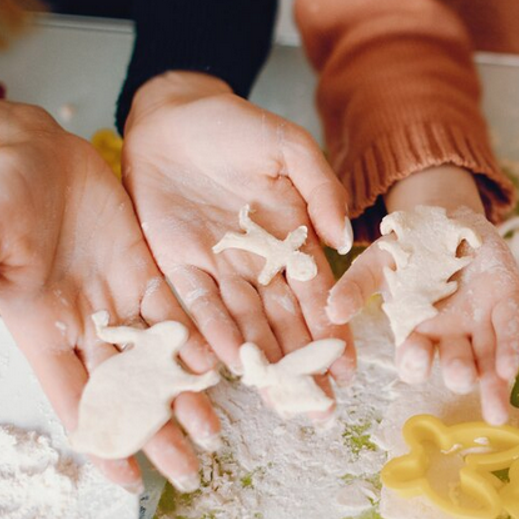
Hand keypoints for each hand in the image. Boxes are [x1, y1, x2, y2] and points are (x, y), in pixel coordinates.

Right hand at [0, 94, 219, 492]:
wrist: (32, 147)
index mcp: (41, 329)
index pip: (74, 399)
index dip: (101, 439)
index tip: (128, 480)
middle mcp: (83, 323)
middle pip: (126, 390)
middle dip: (156, 432)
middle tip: (191, 472)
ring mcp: (115, 297)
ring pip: (156, 358)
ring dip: (183, 395)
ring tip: (215, 433)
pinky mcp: (142, 268)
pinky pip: (173, 310)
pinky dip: (196, 338)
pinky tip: (221, 365)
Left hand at [121, 72, 353, 419]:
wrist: (172, 114)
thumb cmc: (238, 126)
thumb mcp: (290, 147)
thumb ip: (322, 188)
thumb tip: (343, 238)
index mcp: (292, 238)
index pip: (316, 293)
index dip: (332, 330)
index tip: (346, 366)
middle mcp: (257, 262)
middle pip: (282, 321)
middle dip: (301, 363)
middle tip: (319, 405)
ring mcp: (217, 266)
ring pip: (243, 323)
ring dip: (260, 360)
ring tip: (278, 396)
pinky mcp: (176, 263)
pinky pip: (193, 305)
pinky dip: (207, 333)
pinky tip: (223, 363)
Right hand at [326, 167, 518, 424]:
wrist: (446, 217)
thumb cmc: (409, 247)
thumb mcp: (378, 262)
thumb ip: (356, 285)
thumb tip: (331, 311)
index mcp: (416, 330)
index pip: (414, 358)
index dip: (415, 362)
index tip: (414, 359)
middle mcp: (449, 335)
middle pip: (454, 364)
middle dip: (456, 371)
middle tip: (457, 375)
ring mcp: (479, 322)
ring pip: (487, 360)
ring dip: (491, 385)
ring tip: (495, 413)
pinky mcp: (505, 304)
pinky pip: (510, 332)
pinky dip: (510, 351)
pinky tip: (510, 372)